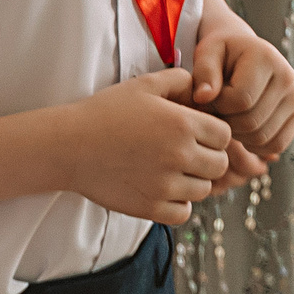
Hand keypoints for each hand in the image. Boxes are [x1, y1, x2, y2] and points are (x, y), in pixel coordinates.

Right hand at [59, 69, 232, 222]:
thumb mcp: (144, 85)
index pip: (225, 136)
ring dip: (194, 181)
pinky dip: (178, 204)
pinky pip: (183, 213)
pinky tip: (163, 189)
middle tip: (187, 153)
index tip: (197, 133)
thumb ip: (180, 80)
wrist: (68, 146)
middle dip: (208, 157)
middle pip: (220, 164)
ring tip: (172, 170)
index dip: (214, 134)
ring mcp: (164, 185)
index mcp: (182, 124)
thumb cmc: (106, 112)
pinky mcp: (148, 207)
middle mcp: (179, 155)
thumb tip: (203, 89)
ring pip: (204, 190)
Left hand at [184, 30, 293, 166]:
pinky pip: (276, 144)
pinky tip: (241, 129)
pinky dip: (254, 144)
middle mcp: (287, 76)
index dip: (217, 105)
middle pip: (251, 122)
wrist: (243, 54)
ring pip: (262, 137)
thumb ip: (203, 73)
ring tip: (227, 117)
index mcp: (266, 58)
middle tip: (215, 112)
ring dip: (238, 135)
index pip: (241, 100)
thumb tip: (203, 97)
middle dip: (226, 122)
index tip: (208, 97)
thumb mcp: (207, 53)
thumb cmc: (221, 55)